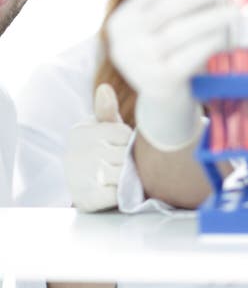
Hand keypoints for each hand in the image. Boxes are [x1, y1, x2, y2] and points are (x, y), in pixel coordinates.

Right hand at [65, 84, 131, 211]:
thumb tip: (104, 88)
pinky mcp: (86, 198)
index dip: (129, 144)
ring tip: (122, 177)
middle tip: (124, 165)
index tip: (120, 148)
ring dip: (130, 178)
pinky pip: (118, 193)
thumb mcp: (105, 128)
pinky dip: (123, 194)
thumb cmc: (102, 150)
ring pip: (124, 174)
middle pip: (125, 155)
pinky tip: (116, 190)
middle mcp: (76, 153)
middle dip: (131, 161)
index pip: (124, 135)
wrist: (86, 188)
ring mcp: (80, 177)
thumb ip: (107, 111)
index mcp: (81, 132)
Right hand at [106, 0, 240, 149]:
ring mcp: (138, 62)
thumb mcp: (169, 25)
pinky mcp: (158, 81)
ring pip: (180, 31)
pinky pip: (188, 56)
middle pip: (168, 6)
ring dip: (213, 15)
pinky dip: (209, 42)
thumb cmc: (173, 52)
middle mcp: (124, 39)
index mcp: (124, 18)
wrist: (164, 99)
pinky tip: (226, 33)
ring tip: (238, 6)